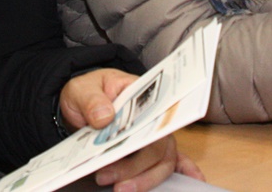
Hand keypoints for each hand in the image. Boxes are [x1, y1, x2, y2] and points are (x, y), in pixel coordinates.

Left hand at [60, 69, 204, 191]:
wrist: (80, 103)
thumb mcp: (81, 90)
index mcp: (139, 96)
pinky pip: (170, 162)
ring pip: (162, 160)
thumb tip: (104, 116)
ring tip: (122, 189)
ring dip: (146, 179)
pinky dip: (183, 172)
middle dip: (137, 167)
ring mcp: (152, 135)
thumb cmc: (87, 93)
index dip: (152, 131)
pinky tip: (191, 182)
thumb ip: (91, 100)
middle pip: (156, 145)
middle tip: (115, 181)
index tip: (141, 146)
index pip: (154, 113)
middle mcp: (152, 117)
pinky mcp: (146, 151)